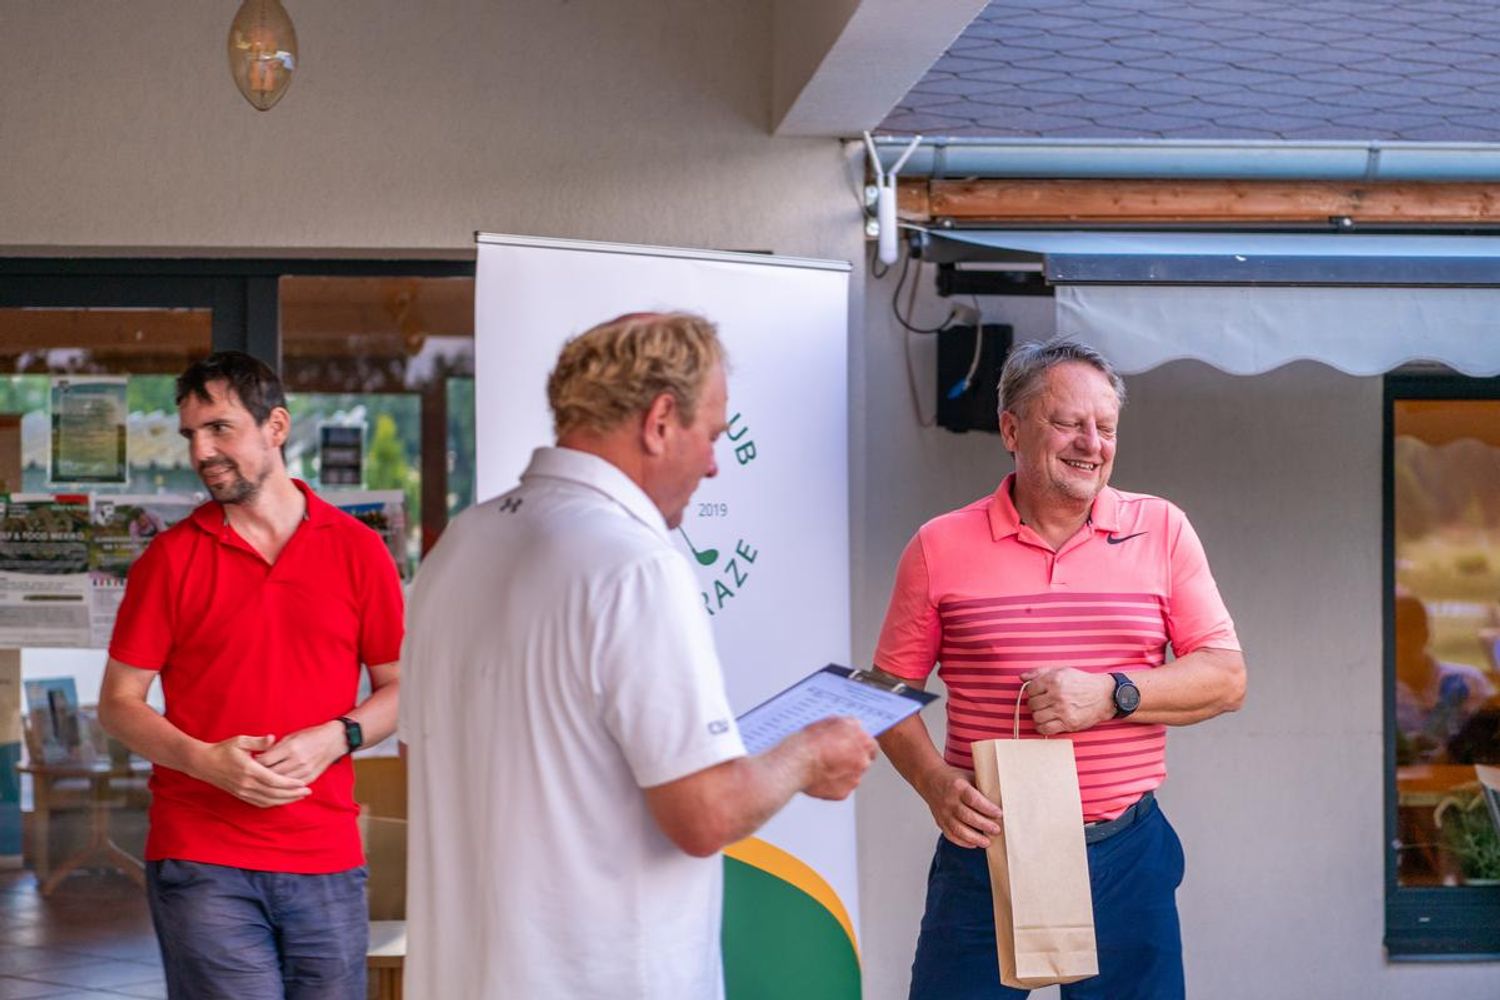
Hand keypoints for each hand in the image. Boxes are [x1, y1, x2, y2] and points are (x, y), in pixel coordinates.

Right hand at [189, 734, 311, 807]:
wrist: (203, 763)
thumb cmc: (223, 749)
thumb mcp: (241, 741)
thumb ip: (258, 742)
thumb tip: (272, 738)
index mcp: (249, 770)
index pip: (274, 780)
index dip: (290, 784)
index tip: (303, 783)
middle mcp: (247, 784)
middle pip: (274, 793)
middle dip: (292, 794)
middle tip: (308, 792)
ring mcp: (243, 791)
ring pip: (268, 800)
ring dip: (285, 800)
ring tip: (299, 797)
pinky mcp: (240, 795)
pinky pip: (259, 803)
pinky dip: (273, 803)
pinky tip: (282, 800)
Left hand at [257, 721, 346, 782]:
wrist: (334, 740)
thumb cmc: (310, 735)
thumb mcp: (291, 736)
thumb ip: (274, 747)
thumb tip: (258, 757)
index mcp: (291, 748)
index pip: (266, 761)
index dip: (254, 764)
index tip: (247, 763)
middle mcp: (298, 761)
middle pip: (271, 774)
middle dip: (258, 776)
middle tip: (249, 776)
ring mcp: (305, 771)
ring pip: (280, 784)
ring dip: (268, 784)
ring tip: (258, 783)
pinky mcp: (310, 778)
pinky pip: (291, 788)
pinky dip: (281, 789)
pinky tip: (272, 789)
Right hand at [798, 717, 876, 799]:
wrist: (794, 764)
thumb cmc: (808, 743)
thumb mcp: (830, 721)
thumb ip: (848, 724)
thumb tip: (852, 726)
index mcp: (863, 741)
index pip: (871, 745)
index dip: (859, 745)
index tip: (851, 746)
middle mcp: (863, 761)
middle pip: (863, 761)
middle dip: (851, 759)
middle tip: (833, 756)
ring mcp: (854, 779)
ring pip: (852, 775)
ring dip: (842, 772)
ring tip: (822, 766)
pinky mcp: (843, 793)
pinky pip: (841, 788)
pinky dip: (833, 783)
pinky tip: (819, 776)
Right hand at [917, 764, 1000, 848]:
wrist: (930, 779)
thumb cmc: (954, 779)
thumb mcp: (968, 776)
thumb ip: (982, 787)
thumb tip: (1002, 799)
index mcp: (958, 787)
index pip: (973, 799)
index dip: (987, 808)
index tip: (999, 814)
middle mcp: (949, 801)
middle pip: (967, 816)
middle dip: (984, 825)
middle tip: (997, 830)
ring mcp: (944, 813)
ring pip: (958, 829)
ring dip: (974, 838)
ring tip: (987, 842)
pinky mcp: (940, 822)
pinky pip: (951, 835)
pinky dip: (963, 842)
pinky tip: (974, 843)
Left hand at [1023, 667, 1114, 734]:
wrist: (1104, 696)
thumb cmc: (1082, 682)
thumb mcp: (1062, 671)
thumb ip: (1040, 672)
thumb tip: (1022, 677)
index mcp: (1054, 680)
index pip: (1030, 689)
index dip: (1032, 692)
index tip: (1038, 693)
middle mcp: (1057, 696)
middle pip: (1032, 704)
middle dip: (1035, 704)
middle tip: (1043, 703)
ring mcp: (1062, 711)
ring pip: (1036, 717)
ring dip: (1038, 716)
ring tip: (1045, 712)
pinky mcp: (1068, 723)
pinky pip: (1045, 729)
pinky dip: (1042, 727)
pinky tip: (1047, 721)